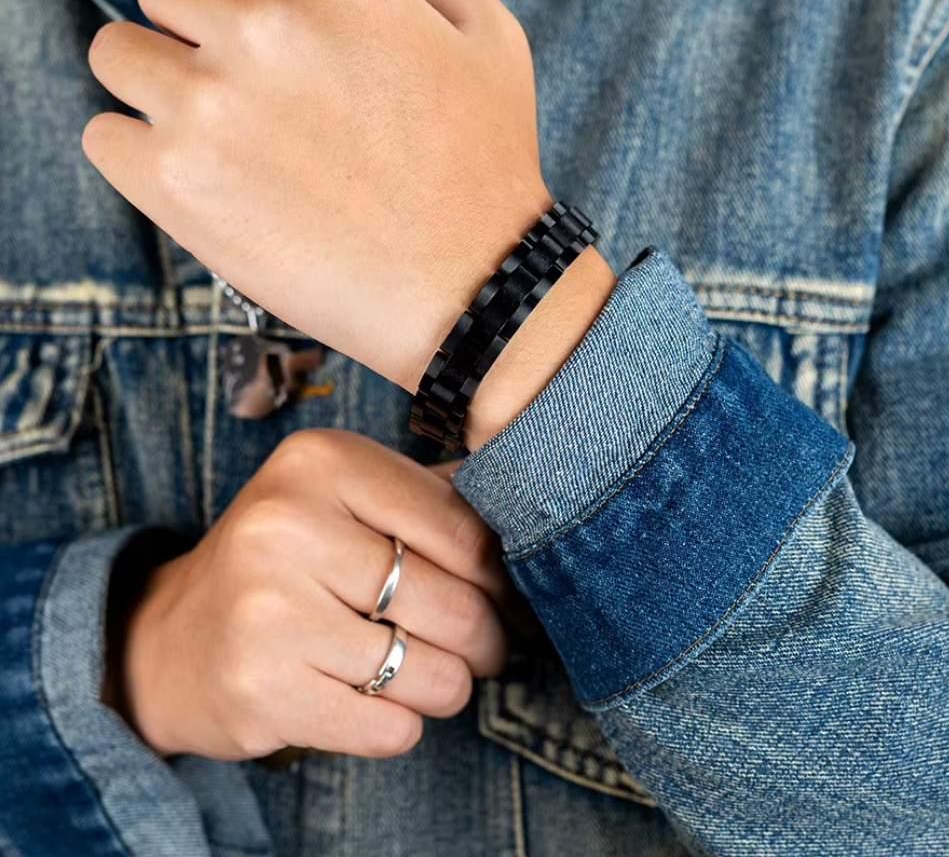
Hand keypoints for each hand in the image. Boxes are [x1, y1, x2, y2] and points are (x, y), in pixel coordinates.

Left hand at [83, 0, 555, 392]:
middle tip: (247, 89)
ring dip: (157, 85)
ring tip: (222, 138)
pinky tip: (204, 182)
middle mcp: (266, 24)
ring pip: (117, 54)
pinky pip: (105, 136)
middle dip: (193, 25)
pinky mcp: (177, 182)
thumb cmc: (486, 164)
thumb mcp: (488, 34)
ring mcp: (213, 103)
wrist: (475, 290)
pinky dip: (140, 155)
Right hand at [113, 430, 512, 759]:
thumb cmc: (289, 560)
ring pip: (432, 673)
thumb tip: (530, 513)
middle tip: (487, 646)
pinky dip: (405, 723)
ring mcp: (269, 611)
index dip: (503, 576)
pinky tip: (382, 700)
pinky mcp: (261, 690)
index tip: (511, 597)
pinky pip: (392, 728)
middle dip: (488, 639)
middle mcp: (288, 526)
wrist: (175, 638)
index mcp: (323, 462)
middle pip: (456, 604)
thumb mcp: (348, 498)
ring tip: (433, 671)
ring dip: (450, 684)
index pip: (465, 531)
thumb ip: (432, 496)